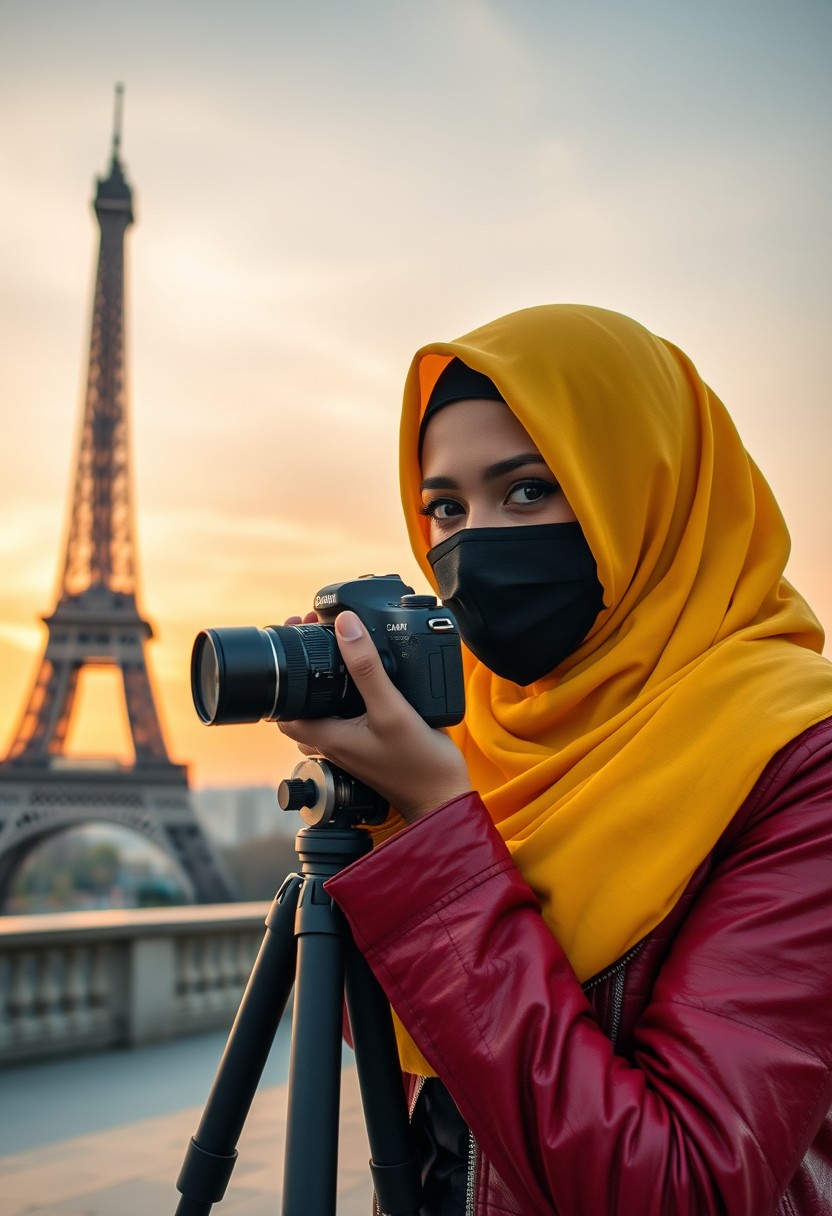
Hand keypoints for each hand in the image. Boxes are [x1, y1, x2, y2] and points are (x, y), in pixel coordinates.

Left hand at [277, 611, 470, 822]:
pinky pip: (346, 718)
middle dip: (305, 673)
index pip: (284, 707)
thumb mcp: (391, 710)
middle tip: (320, 638)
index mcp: (328, 738)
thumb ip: (367, 669)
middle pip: (302, 707)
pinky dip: (347, 698)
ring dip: (325, 686)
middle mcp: (334, 744)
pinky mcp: (369, 746)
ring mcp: (351, 747)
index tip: (299, 637)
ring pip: (323, 713)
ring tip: (339, 655)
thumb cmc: (419, 766)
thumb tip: (346, 626)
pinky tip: (366, 683)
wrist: (444, 797)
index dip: (285, 672)